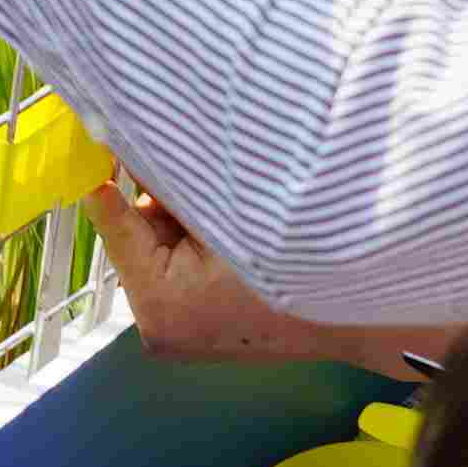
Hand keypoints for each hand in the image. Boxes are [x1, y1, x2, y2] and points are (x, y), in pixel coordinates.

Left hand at [97, 172, 415, 368]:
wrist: (365, 313)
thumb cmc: (307, 262)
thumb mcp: (233, 208)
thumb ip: (176, 179)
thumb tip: (134, 141)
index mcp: (160, 303)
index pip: (115, 221)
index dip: (111, 173)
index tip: (103, 136)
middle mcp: (160, 325)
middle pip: (140, 232)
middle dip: (163, 195)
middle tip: (189, 157)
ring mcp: (180, 330)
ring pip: (165, 245)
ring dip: (188, 213)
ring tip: (231, 196)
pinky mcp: (200, 326)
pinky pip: (185, 264)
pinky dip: (203, 236)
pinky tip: (239, 219)